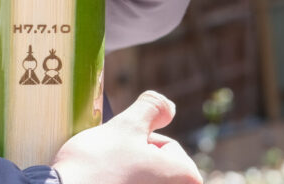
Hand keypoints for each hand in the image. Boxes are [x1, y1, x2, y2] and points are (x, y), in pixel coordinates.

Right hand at [51, 91, 202, 183]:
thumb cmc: (96, 166)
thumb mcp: (127, 125)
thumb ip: (152, 108)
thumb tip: (170, 107)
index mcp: (187, 178)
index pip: (167, 146)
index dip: (139, 141)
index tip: (118, 153)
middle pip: (156, 167)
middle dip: (133, 161)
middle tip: (109, 167)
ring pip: (139, 180)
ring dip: (123, 177)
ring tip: (101, 179)